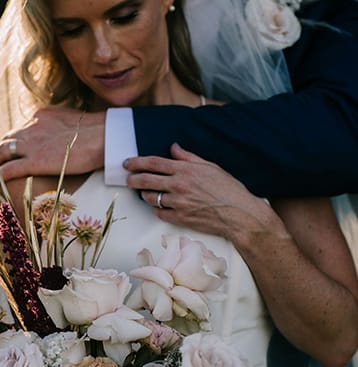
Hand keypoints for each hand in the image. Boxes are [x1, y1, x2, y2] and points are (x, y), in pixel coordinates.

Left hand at [0, 108, 104, 182]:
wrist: (103, 136)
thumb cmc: (96, 131)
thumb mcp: (72, 121)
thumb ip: (61, 127)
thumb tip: (63, 135)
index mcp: (40, 116)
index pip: (21, 129)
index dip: (14, 141)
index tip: (12, 149)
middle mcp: (31, 127)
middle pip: (7, 139)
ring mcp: (31, 144)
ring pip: (2, 152)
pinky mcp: (35, 161)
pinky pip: (9, 168)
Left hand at [124, 142, 263, 240]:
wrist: (238, 213)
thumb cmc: (228, 189)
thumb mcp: (210, 166)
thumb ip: (188, 157)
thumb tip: (173, 148)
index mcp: (185, 170)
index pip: (154, 163)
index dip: (137, 162)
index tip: (128, 163)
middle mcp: (179, 185)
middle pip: (146, 180)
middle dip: (133, 179)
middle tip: (128, 179)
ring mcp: (178, 203)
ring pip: (150, 198)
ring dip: (145, 195)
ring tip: (145, 193)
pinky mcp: (180, 218)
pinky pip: (159, 213)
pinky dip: (157, 209)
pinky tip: (160, 206)